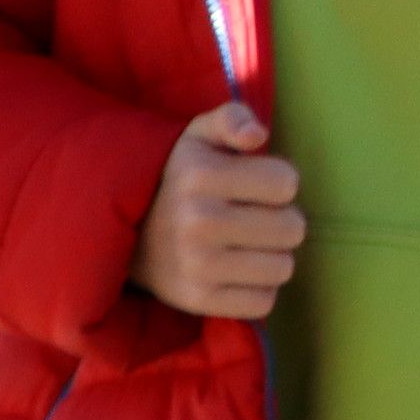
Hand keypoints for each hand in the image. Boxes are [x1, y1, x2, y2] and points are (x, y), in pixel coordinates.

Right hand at [134, 101, 304, 320]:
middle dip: (281, 221)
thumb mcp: (199, 136)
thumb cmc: (180, 179)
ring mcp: (196, 265)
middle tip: (253, 218)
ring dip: (271, 257)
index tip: (254, 186)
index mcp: (201, 176)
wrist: (127, 234)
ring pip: (284, 268)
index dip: (278, 183)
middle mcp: (198, 221)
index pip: (287, 183)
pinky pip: (264, 302)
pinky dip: (257, 289)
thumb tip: (257, 135)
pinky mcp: (197, 300)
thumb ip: (232, 118)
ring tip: (245, 245)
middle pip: (293, 228)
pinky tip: (235, 272)